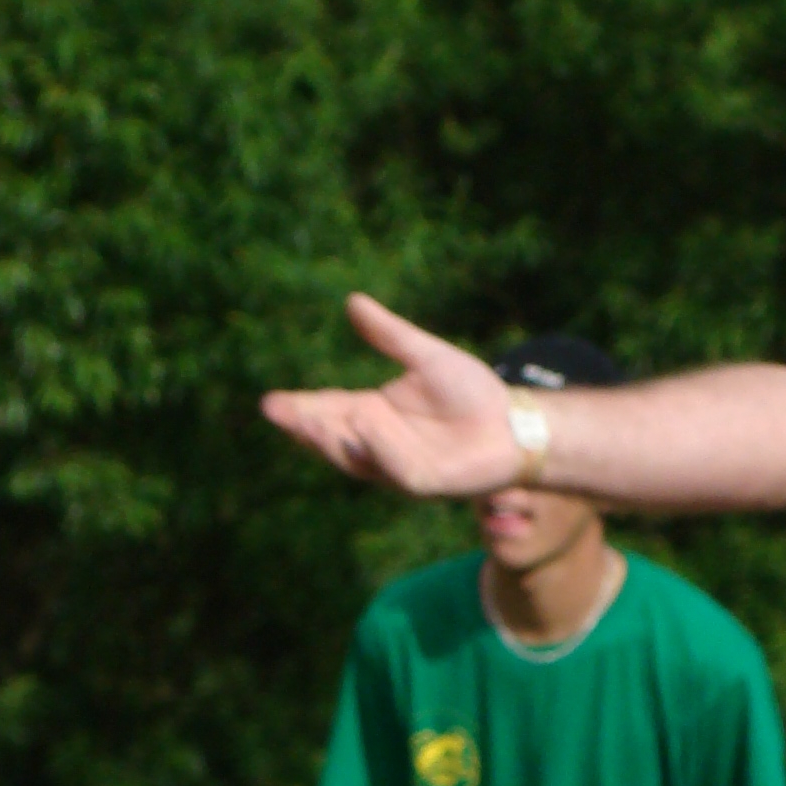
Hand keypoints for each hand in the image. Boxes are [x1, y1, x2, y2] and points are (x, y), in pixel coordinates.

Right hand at [262, 294, 519, 497]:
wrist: (515, 422)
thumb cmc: (472, 392)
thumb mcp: (427, 356)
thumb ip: (391, 335)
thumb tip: (354, 301)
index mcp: (373, 415)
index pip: (328, 411)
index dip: (300, 408)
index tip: (271, 402)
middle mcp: (379, 445)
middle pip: (333, 438)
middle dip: (306, 426)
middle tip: (278, 411)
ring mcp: (399, 467)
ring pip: (357, 458)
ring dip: (333, 438)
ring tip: (311, 416)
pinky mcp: (426, 483)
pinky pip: (397, 468)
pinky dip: (380, 447)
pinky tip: (365, 423)